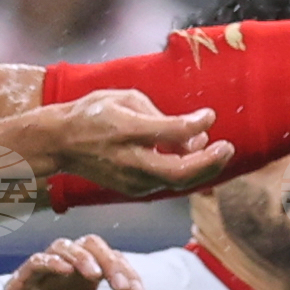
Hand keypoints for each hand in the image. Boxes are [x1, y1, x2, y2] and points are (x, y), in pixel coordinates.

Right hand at [0, 237, 141, 289]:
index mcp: (87, 275)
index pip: (111, 259)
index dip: (127, 270)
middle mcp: (69, 267)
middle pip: (91, 244)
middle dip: (110, 261)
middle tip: (120, 284)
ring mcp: (47, 269)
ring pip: (65, 246)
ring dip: (83, 257)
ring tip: (95, 275)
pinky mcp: (25, 276)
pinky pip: (38, 260)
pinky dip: (53, 262)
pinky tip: (67, 272)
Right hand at [23, 89, 231, 196]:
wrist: (61, 143)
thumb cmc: (95, 114)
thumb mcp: (126, 99)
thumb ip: (161, 114)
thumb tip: (195, 127)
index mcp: (125, 129)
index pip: (169, 131)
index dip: (196, 123)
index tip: (210, 115)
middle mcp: (129, 159)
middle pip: (180, 172)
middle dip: (210, 161)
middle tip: (227, 146)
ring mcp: (131, 180)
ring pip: (178, 181)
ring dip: (201, 166)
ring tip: (209, 145)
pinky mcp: (135, 190)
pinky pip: (169, 183)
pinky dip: (186, 171)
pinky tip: (191, 153)